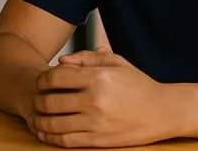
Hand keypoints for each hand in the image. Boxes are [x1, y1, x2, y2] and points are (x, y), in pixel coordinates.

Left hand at [28, 48, 177, 147]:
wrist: (163, 111)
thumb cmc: (138, 84)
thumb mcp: (116, 62)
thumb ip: (87, 57)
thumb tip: (61, 62)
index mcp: (98, 77)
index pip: (55, 77)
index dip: (42, 79)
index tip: (41, 82)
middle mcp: (94, 100)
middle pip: (49, 101)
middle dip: (37, 100)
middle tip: (35, 100)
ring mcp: (96, 122)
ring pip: (54, 123)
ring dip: (39, 121)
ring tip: (35, 118)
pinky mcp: (98, 140)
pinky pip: (66, 140)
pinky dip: (51, 137)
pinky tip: (45, 133)